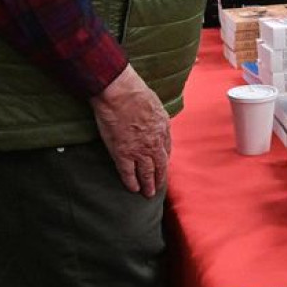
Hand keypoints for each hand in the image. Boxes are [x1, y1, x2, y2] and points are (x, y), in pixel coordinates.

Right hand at [90, 65, 171, 197]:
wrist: (120, 94)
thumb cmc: (136, 93)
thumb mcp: (156, 105)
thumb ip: (157, 117)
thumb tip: (155, 121)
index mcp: (163, 129)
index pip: (166, 150)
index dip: (163, 159)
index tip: (162, 165)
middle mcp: (154, 143)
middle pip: (160, 165)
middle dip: (160, 178)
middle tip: (158, 188)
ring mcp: (139, 150)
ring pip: (146, 173)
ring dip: (148, 185)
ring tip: (148, 194)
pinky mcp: (123, 154)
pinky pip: (128, 173)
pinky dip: (131, 182)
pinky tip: (133, 189)